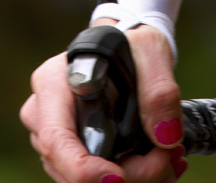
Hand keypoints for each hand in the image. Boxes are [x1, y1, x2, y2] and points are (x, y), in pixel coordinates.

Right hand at [20, 21, 187, 181]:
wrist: (130, 51)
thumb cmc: (133, 46)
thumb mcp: (151, 52)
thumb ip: (160, 91)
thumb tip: (166, 138)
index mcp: (53, 82)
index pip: (55, 138)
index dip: (82, 168)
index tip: (118, 178)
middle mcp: (44, 113)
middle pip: (71, 166)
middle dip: (126, 173)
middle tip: (169, 158)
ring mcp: (55, 136)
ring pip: (83, 178)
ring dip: (133, 176)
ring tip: (171, 156)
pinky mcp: (71, 153)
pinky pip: (95, 177)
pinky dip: (132, 176)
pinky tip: (160, 161)